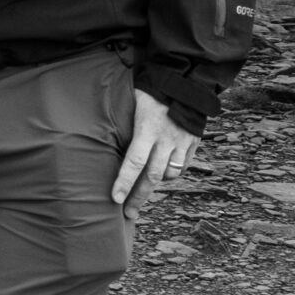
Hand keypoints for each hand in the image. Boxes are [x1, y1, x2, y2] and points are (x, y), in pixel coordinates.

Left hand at [114, 88, 198, 222]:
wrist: (184, 81)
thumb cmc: (150, 91)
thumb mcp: (132, 104)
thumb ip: (122, 126)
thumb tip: (101, 142)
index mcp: (148, 129)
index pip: (134, 162)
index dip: (124, 182)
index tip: (116, 199)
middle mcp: (166, 139)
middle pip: (152, 176)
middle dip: (138, 197)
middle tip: (128, 213)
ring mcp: (182, 142)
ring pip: (168, 174)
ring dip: (154, 186)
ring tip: (141, 195)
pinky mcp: (193, 142)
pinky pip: (181, 167)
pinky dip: (171, 174)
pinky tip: (161, 177)